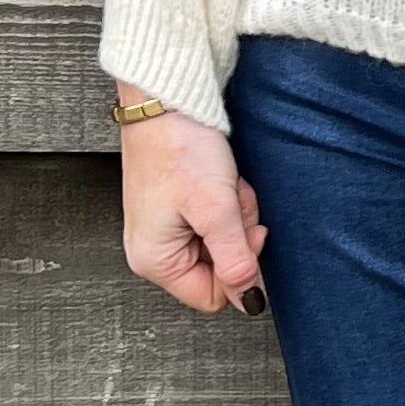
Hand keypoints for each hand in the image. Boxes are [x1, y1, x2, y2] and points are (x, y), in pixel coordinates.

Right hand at [118, 111, 268, 315]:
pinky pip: (215, 221)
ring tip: (224, 186)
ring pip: (222, 243)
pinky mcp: (176, 210)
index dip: (239, 268)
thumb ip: (235, 261)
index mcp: (153, 260)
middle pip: (219, 268)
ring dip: (234, 214)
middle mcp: (154, 251)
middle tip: (231, 202)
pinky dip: (226, 202)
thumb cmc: (178, 148)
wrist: (166, 102)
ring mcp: (165, 230)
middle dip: (236, 234)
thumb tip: (250, 302)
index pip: (212, 297)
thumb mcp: (215, 210)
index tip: (246, 232)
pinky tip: (221, 181)